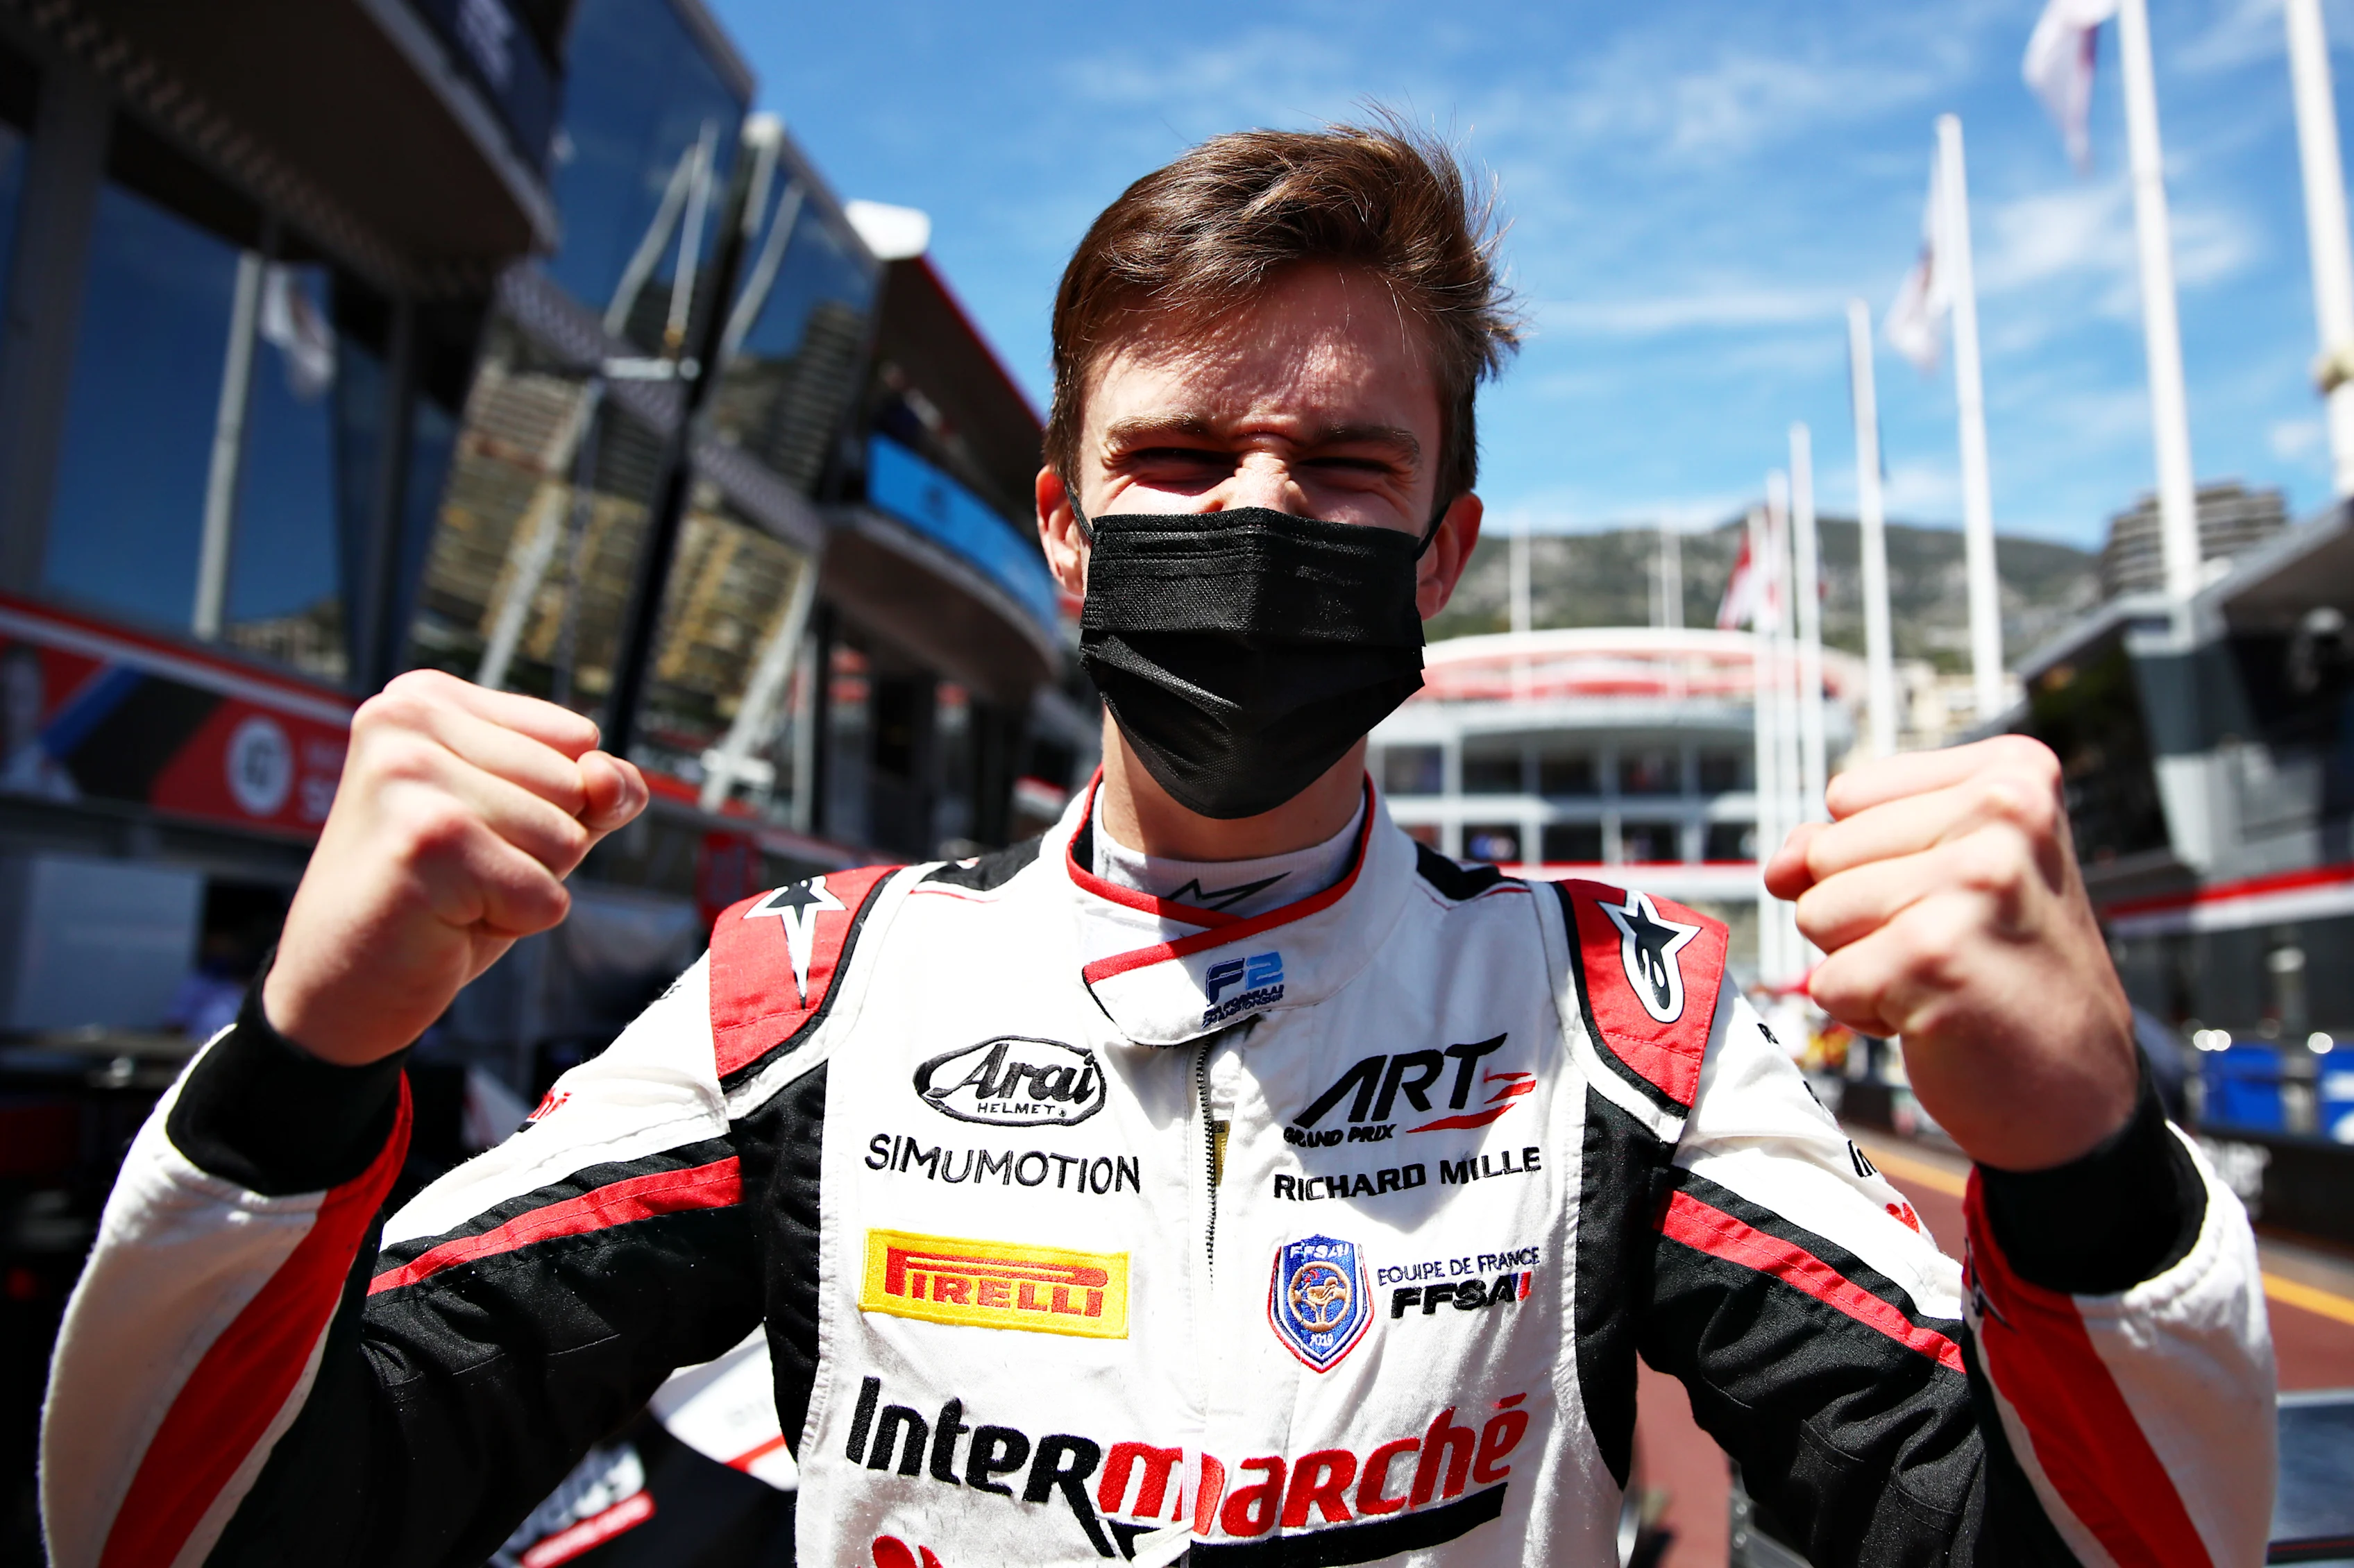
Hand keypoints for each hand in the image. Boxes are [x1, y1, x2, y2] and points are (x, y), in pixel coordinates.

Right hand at [262, 671, 648, 1065]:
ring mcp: (410, 775)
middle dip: (537, 847)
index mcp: (426, 697)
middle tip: (457, 871)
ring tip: (449, 892)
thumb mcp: (529, 827)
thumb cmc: (436, 899)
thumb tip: (609, 778)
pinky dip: (513, 922)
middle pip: (574, 787)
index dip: (550, 805)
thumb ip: (593, 790)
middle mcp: (406, 718)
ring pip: (565, 838)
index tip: (469, 829)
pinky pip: (545, 892)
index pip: (577, 740)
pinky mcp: (425, 840)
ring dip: (523, 885)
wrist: (341, 988)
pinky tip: (444, 920)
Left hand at [1764, 736, 2136, 1170]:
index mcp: (2012, 773)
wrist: (2077, 1084)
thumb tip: (1780, 866)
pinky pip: (1827, 980)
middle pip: (1824, 852)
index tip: (1950, 897)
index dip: (1871, 861)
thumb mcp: (1940, 871)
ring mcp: (1973, 881)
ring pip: (1815, 912)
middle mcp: (2004, 812)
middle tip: (1945, 946)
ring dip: (1858, 961)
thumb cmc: (2002, 968)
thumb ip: (1847, 841)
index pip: (1848, 795)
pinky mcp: (1935, 954)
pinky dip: (1863, 1011)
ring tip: (1939, 976)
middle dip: (1857, 912)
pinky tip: (1935, 1014)